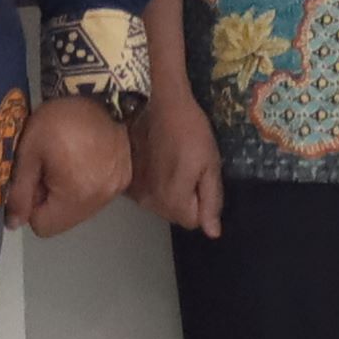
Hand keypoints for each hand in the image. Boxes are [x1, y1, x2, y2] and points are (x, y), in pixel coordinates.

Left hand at [3, 96, 132, 238]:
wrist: (100, 92)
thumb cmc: (59, 120)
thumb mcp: (29, 153)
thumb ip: (19, 192)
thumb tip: (13, 224)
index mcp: (77, 195)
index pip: (44, 226)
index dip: (31, 205)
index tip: (34, 178)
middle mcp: (101, 198)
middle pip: (64, 220)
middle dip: (50, 201)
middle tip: (49, 168)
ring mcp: (116, 189)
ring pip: (81, 209)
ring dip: (69, 194)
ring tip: (67, 162)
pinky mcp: (124, 177)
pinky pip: (97, 195)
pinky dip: (87, 185)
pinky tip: (84, 161)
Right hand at [132, 87, 224, 237]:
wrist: (160, 105)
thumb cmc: (192, 132)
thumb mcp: (211, 164)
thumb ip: (211, 200)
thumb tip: (212, 234)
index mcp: (174, 201)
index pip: (194, 222)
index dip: (202, 201)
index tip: (200, 175)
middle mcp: (151, 204)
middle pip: (177, 215)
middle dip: (187, 198)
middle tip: (189, 167)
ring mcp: (135, 194)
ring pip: (163, 206)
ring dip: (172, 192)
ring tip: (174, 163)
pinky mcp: (126, 183)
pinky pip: (148, 195)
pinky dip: (155, 185)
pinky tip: (158, 164)